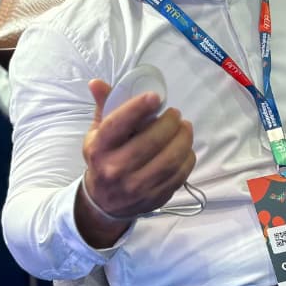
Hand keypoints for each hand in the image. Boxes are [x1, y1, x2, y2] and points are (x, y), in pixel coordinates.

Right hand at [75, 79, 195, 246]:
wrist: (104, 201)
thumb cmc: (104, 158)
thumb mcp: (97, 134)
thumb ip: (104, 107)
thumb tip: (98, 83)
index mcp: (99, 148)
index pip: (117, 125)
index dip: (138, 109)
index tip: (155, 97)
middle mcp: (115, 169)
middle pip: (150, 142)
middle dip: (170, 124)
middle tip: (176, 114)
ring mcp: (135, 187)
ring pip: (169, 160)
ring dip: (183, 140)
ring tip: (185, 128)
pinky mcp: (153, 198)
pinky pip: (178, 176)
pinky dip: (187, 158)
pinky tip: (186, 149)